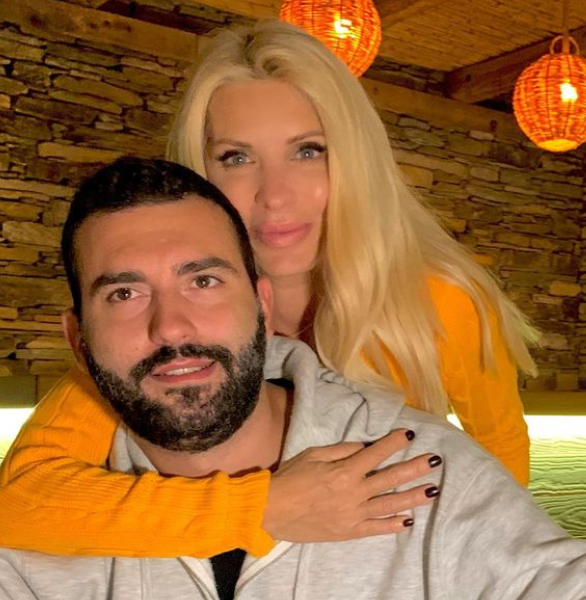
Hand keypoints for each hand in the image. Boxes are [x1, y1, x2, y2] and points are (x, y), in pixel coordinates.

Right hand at [262, 429, 440, 542]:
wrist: (272, 511)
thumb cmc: (290, 477)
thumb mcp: (313, 454)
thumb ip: (341, 450)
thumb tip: (364, 447)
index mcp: (345, 471)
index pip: (376, 453)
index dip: (394, 443)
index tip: (410, 435)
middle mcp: (354, 492)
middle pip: (390, 478)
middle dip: (415, 468)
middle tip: (435, 461)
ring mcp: (354, 514)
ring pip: (390, 504)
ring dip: (413, 497)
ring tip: (433, 491)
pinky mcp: (349, 531)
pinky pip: (376, 528)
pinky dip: (392, 525)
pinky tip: (408, 521)